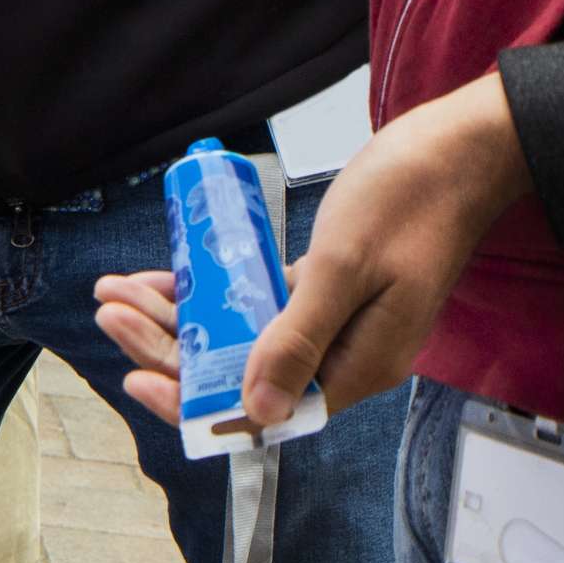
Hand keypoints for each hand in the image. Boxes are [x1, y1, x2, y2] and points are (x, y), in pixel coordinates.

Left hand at [95, 70, 532, 429]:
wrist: (455, 152)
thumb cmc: (408, 202)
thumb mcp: (343, 270)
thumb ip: (299, 340)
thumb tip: (257, 410)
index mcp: (357, 366)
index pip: (263, 410)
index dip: (195, 401)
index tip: (136, 378)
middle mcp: (342, 354)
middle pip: (238, 372)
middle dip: (167, 347)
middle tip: (109, 308)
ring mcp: (331, 321)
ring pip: (238, 336)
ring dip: (175, 316)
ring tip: (115, 290)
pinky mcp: (322, 289)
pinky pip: (253, 304)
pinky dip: (208, 291)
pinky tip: (162, 276)